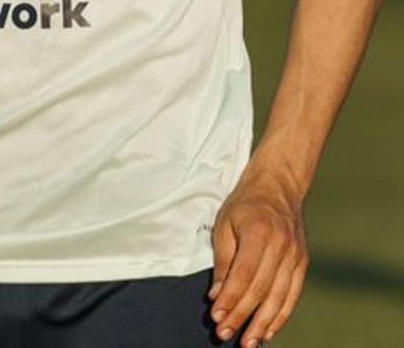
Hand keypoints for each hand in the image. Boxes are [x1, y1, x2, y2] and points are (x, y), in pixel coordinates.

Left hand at [209, 166, 308, 345]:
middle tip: (226, 334)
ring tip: (248, 342)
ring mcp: (295, 257)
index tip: (217, 315)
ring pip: (279, 298)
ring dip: (262, 324)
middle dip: (242, 316)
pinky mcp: (302, 264)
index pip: (244, 275)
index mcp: (259, 232)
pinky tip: (268, 330)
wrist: (278, 186)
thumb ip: (223, 261)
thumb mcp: (225, 224)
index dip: (231, 299)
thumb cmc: (245, 204)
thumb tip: (217, 295)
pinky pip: (292, 295)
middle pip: (261, 290)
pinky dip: (280, 316)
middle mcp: (281, 247)